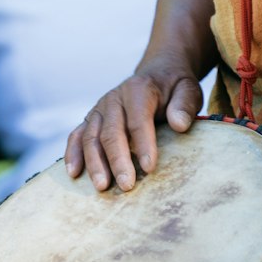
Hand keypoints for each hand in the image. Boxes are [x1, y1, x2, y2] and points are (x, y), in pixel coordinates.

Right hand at [65, 58, 202, 191]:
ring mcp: (100, 109)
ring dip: (95, 163)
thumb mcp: (187, 89)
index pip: (138, 119)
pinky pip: (77, 136)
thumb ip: (184, 104)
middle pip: (111, 131)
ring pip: (91, 137)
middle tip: (126, 185)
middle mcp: (114, 99)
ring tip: (102, 187)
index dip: (143, 143)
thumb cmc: (173, 88)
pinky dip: (73, 154)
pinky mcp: (92, 119)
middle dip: (117, 160)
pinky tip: (74, 174)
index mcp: (138, 90)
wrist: (157, 74)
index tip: (149, 167)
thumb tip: (179, 124)